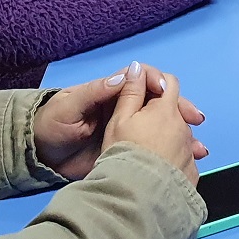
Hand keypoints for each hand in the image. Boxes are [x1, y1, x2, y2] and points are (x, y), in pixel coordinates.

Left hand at [36, 61, 207, 179]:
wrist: (40, 156)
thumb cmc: (52, 124)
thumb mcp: (70, 107)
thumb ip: (94, 92)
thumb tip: (123, 77)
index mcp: (111, 91)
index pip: (142, 79)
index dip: (159, 83)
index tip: (169, 93)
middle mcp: (124, 106)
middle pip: (159, 102)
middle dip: (179, 108)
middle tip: (194, 120)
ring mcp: (128, 128)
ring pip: (161, 125)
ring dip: (181, 133)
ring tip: (198, 148)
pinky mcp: (128, 148)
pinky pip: (154, 147)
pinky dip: (171, 152)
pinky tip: (186, 162)